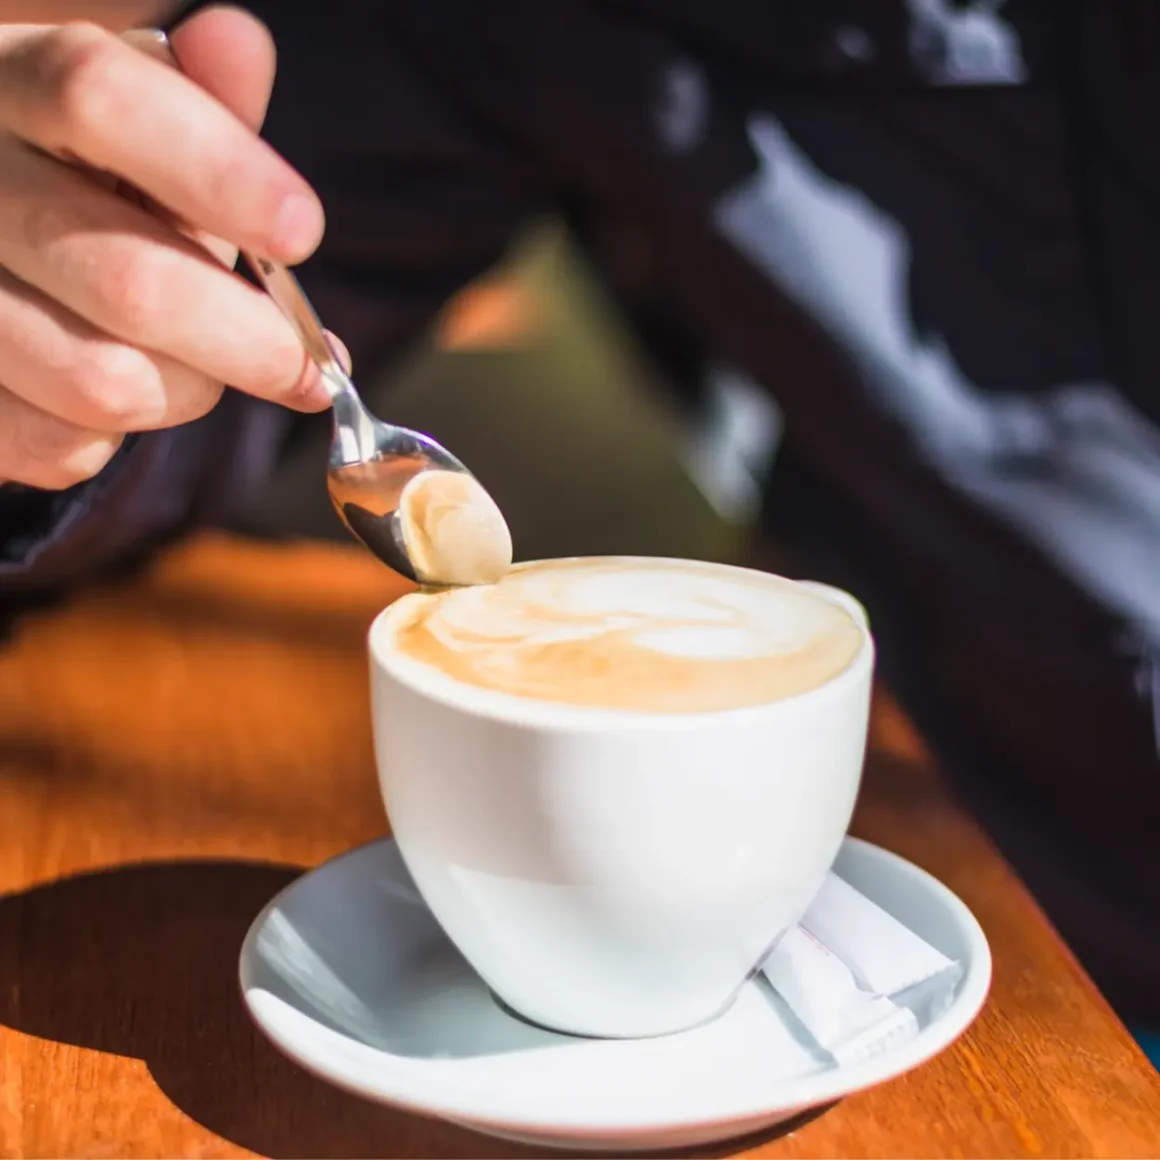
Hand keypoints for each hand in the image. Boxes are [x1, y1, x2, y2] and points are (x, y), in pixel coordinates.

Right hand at [0, 4, 330, 490]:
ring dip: (191, 392)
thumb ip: (198, 101)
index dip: (221, 174)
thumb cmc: (80, 182)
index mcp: (10, 84)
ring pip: (106, 383)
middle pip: (132, 280)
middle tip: (313, 367)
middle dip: (254, 343)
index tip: (304, 234)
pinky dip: (122, 437)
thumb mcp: (136, 123)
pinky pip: (65, 445)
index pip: (102, 99)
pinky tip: (129, 388)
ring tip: (204, 366)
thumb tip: (241, 44)